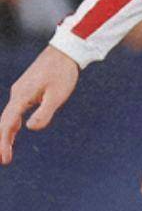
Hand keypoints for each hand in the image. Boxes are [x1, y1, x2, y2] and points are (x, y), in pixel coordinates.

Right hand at [0, 45, 78, 163]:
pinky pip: (16, 109)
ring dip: (7, 132)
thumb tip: (29, 128)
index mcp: (22, 96)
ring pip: (9, 115)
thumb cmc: (63, 72)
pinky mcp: (27, 87)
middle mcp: (17, 92)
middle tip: (4, 160)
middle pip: (5, 121)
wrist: (66, 50)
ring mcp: (21, 89)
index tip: (5, 159)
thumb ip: (44, 112)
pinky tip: (16, 130)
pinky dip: (13, 122)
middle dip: (2, 141)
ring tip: (7, 151)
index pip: (8, 123)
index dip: (4, 142)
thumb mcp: (57, 95)